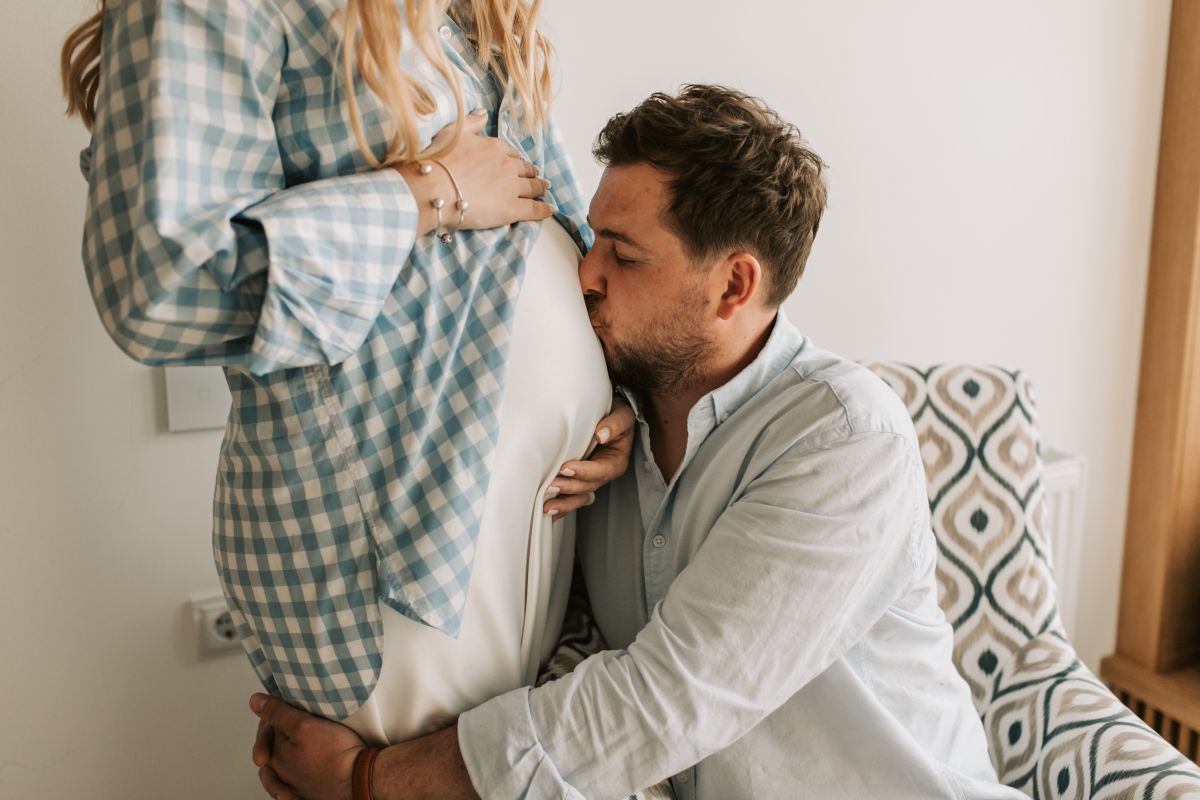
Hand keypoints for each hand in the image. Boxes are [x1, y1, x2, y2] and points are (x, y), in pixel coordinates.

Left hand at [249, 693, 363, 799]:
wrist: (360, 778)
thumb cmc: (334, 753)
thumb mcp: (304, 724)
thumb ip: (278, 713)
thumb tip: (255, 701)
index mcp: (274, 758)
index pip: (267, 730)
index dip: (277, 713)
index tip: (290, 703)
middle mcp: (280, 776)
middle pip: (273, 747)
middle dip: (278, 731)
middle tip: (292, 717)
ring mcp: (295, 787)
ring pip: (281, 766)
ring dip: (281, 754)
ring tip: (293, 741)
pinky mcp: (310, 791)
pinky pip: (293, 783)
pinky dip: (291, 775)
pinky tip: (296, 770)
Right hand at [396, 110, 552, 236]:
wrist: (433, 188)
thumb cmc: (437, 160)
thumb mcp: (453, 133)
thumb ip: (472, 123)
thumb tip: (483, 112)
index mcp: (494, 147)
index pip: (510, 153)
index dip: (515, 159)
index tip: (518, 163)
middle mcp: (507, 165)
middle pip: (524, 169)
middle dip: (530, 172)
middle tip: (535, 176)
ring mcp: (511, 187)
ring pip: (532, 187)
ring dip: (540, 187)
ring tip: (544, 189)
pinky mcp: (512, 209)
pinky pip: (533, 209)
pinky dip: (543, 209)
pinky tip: (549, 209)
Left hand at [544, 398, 635, 520]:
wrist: (609, 416)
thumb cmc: (616, 415)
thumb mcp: (622, 415)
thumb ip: (615, 424)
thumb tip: (601, 435)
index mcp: (615, 461)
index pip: (601, 470)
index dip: (584, 471)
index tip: (566, 468)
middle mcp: (603, 474)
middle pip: (587, 486)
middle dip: (569, 488)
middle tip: (551, 485)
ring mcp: (590, 479)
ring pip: (578, 497)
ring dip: (563, 503)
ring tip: (546, 506)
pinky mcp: (579, 480)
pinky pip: (570, 497)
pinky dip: (560, 506)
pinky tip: (546, 512)